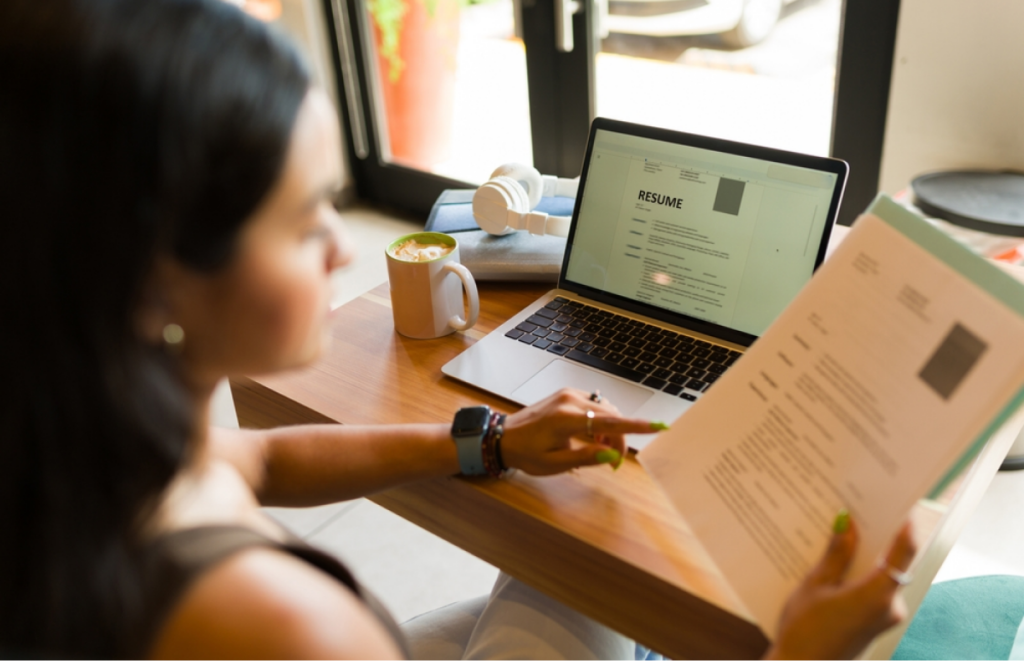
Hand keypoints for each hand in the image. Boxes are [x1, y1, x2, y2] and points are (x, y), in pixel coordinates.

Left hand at [500, 388, 660, 474]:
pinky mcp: (566, 394)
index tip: (659, 426)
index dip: (637, 426)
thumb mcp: (555, 464)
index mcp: (566, 419)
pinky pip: (594, 405)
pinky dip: (599, 421)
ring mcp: (567, 394)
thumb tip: (611, 454)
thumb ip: (586, 458)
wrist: (502, 437)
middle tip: (614, 462)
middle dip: (619, 438)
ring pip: (604, 410)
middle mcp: (569, 401)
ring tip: (599, 449)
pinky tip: (591, 436)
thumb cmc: (526, 453)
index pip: (610, 422)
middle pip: (611, 416)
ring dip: (610, 429)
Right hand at [765, 517, 916, 660]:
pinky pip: (875, 588)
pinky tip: (840, 561)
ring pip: (883, 574)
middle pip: (893, 561)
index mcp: (878, 595)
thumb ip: (836, 554)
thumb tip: (847, 524)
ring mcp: (885, 616)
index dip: (904, 524)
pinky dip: (862, 572)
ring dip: (867, 554)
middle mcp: (889, 606)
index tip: (900, 502)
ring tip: (844, 532)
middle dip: (878, 536)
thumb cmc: (804, 632)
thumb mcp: (815, 586)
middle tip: (860, 510)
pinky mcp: (875, 622)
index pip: (903, 551)